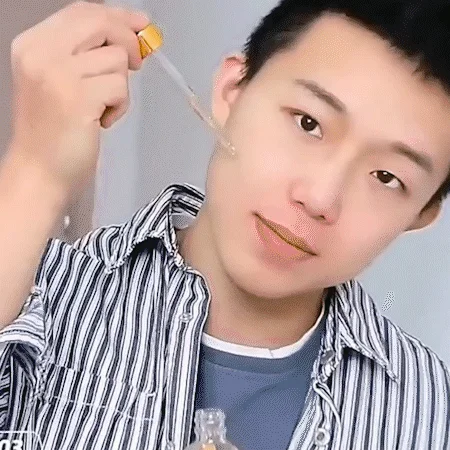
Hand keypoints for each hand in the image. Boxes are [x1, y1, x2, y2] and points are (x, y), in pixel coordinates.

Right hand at [7, 1, 149, 199]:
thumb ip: (85, 54)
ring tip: (102, 107)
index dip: (118, 16)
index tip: (141, 24)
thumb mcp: (59, 81)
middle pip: (101, 23)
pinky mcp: (79, 97)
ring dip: (120, 85)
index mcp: (33, 44)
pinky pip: (121, 86)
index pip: (83, 11)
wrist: (40, 171)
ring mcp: (58, 74)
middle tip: (136, 64)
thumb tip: (131, 37)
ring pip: (116, 58)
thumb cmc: (54, 132)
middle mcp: (41, 53)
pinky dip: (121, 105)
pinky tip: (103, 120)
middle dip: (128, 42)